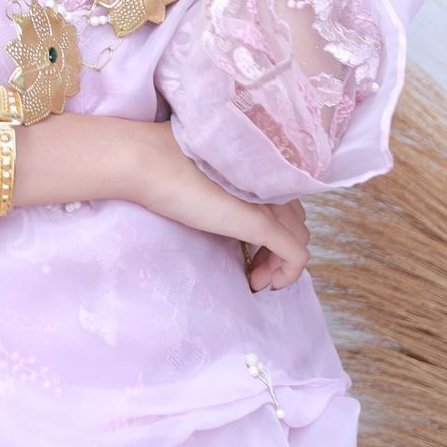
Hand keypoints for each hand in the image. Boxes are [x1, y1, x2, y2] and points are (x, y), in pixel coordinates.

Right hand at [124, 124, 309, 289]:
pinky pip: (295, 256)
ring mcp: (269, 202)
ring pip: (298, 240)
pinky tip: (267, 284)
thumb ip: (224, 185)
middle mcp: (270, 182)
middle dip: (277, 250)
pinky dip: (288, 274)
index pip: (285, 203)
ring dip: (279, 264)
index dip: (275, 229)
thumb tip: (219, 203)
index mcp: (257, 167)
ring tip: (254, 279)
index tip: (250, 248)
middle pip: (294, 223)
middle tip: (251, 268)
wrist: (149, 162)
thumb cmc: (161, 164)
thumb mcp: (203, 174)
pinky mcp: (261, 223)